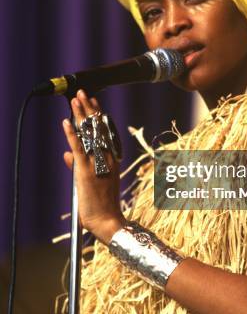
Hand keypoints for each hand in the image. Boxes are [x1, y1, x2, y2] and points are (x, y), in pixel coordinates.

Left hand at [62, 89, 125, 243]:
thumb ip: (78, 165)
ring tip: (76, 100)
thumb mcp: (90, 181)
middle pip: (98, 127)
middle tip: (82, 93)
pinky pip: (78, 148)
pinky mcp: (86, 170)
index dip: (98, 115)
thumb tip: (66, 153)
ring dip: (81, 115)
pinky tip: (67, 121)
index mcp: (111, 158)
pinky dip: (71, 134)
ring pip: (89, 134)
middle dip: (89, 109)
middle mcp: (107, 157)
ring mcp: (97, 162)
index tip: (93, 102)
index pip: (104, 131)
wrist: (108, 220)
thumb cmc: (102, 204)